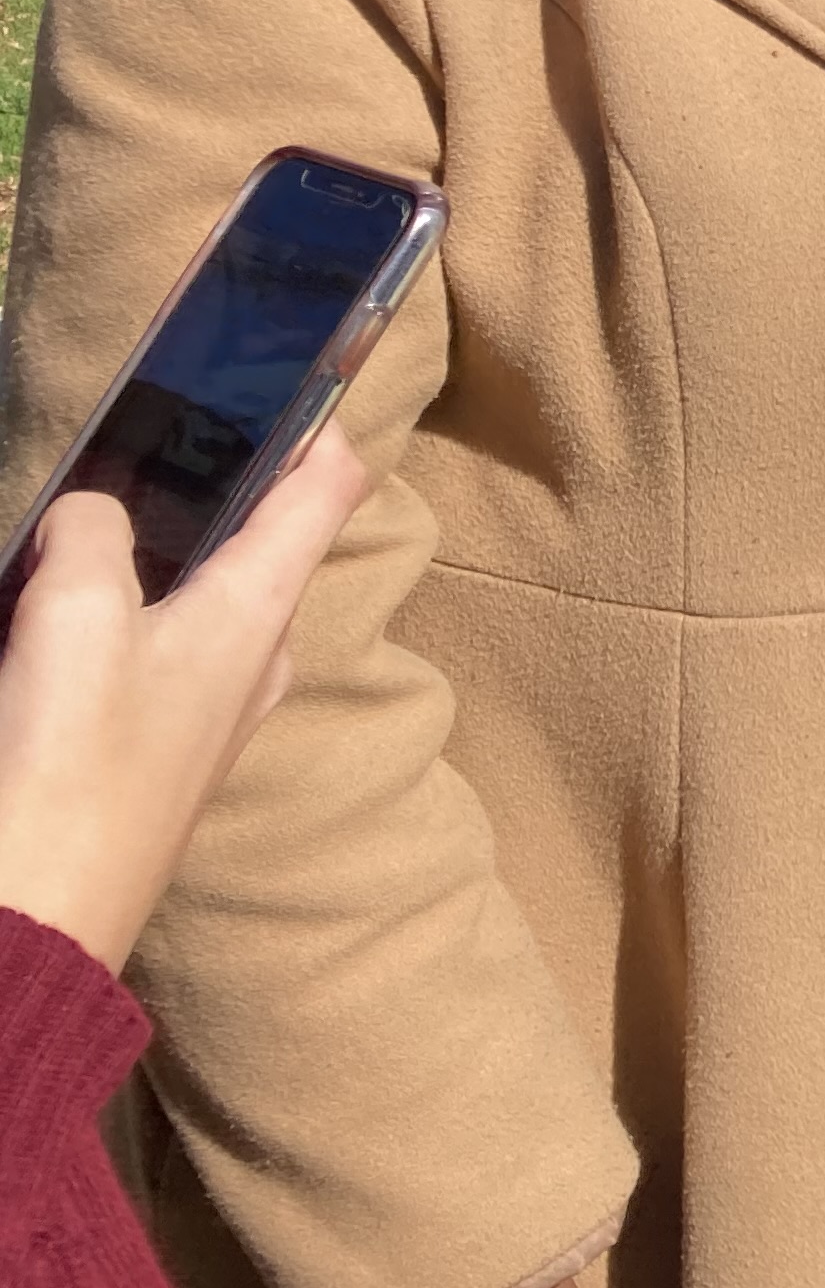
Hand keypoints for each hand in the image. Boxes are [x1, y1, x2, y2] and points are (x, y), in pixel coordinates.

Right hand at [0, 432, 368, 969]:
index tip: (300, 365)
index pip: (327, 486)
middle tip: (161, 429)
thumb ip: (94, 536)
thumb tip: (96, 511)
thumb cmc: (67, 771)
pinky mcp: (153, 751)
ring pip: (197, 596)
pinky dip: (115, 616)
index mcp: (258, 609)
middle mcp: (252, 656)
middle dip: (215, 481)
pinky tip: (52, 618)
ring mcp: (206, 709)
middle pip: (259, 537)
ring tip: (90, 516)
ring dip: (154, 551)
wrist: (34, 922)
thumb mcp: (75, 616)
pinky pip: (149, 654)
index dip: (318, 419)